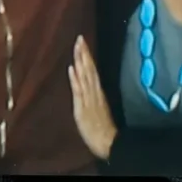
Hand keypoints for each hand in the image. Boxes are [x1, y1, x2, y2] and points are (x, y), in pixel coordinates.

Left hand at [68, 35, 116, 160]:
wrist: (109, 143)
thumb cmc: (103, 129)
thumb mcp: (99, 108)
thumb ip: (94, 95)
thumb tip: (89, 81)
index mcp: (98, 92)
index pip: (92, 70)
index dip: (87, 56)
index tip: (83, 42)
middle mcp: (94, 92)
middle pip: (89, 70)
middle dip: (84, 53)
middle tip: (79, 38)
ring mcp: (88, 99)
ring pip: (84, 77)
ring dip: (80, 61)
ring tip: (77, 47)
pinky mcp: (82, 108)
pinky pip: (78, 92)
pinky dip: (75, 79)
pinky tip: (72, 68)